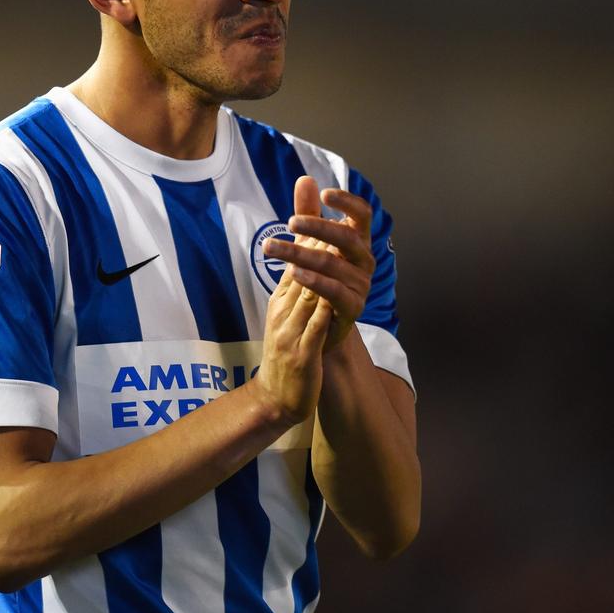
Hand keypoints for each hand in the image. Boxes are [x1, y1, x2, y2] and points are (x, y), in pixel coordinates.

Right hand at [251, 219, 335, 427]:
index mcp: (281, 299)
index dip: (312, 239)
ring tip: (338, 252)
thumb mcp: (290, 313)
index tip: (329, 216)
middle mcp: (283, 311)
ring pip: (306, 297)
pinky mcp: (301, 355)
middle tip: (334, 224)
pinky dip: (323, 311)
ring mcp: (290, 332)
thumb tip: (308, 250)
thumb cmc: (288, 350)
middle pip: (299, 272)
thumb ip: (299, 280)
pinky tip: (336, 297)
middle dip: (316, 248)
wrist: (276, 396)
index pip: (296, 262)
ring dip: (321, 273)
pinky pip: (313, 329)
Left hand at [264, 176, 374, 351]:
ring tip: (274, 248)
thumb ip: (309, 212)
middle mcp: (364, 261)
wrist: (322, 323)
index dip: (348, 201)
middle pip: (347, 238)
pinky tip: (293, 273)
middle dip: (318, 227)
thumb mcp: (311, 242)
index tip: (325, 193)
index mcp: (358, 241)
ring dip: (301, 255)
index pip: (362, 215)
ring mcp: (361, 285)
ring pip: (333, 264)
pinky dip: (314, 281)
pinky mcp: (353, 307)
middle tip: (290, 222)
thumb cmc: (320, 276)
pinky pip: (335, 291)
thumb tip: (305, 179)